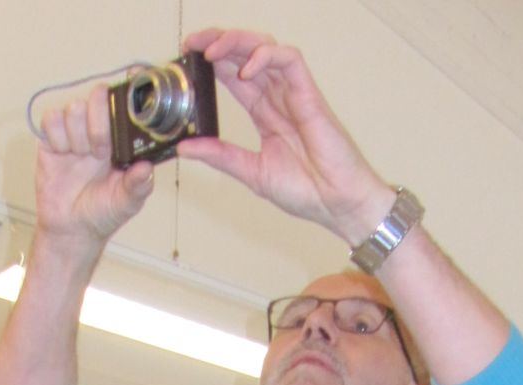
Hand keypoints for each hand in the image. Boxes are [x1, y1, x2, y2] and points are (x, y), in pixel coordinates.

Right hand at [33, 83, 154, 249]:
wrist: (72, 230)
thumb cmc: (102, 214)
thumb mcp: (127, 203)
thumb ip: (138, 185)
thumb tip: (147, 168)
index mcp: (120, 138)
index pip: (124, 103)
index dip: (126, 93)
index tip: (129, 94)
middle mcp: (97, 129)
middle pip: (98, 96)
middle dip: (99, 122)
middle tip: (99, 151)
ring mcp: (74, 132)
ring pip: (75, 108)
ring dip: (78, 135)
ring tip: (80, 158)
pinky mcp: (51, 138)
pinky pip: (52, 118)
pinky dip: (57, 136)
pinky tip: (63, 154)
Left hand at [176, 30, 390, 243]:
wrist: (337, 204)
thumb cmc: (306, 191)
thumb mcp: (251, 172)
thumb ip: (220, 156)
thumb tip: (185, 147)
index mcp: (264, 112)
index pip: (234, 74)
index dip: (211, 60)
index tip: (188, 57)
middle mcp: (278, 96)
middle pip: (246, 53)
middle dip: (217, 41)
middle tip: (192, 44)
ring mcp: (294, 92)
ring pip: (265, 48)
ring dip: (237, 42)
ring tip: (212, 51)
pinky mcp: (309, 93)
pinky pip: (289, 59)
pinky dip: (265, 57)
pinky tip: (246, 69)